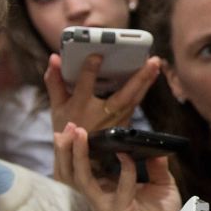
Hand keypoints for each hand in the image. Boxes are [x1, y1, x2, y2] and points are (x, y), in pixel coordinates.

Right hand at [45, 52, 160, 133]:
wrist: (80, 154)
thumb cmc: (69, 127)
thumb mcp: (57, 106)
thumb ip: (54, 81)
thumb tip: (55, 58)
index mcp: (80, 107)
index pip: (84, 86)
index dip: (89, 71)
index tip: (97, 55)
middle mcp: (101, 115)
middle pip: (123, 96)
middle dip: (139, 78)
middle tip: (152, 60)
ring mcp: (116, 122)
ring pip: (135, 100)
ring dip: (147, 81)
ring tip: (156, 64)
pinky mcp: (125, 124)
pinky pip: (135, 103)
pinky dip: (144, 89)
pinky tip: (152, 75)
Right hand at [53, 122, 182, 210]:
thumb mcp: (161, 183)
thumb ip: (156, 165)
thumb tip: (154, 145)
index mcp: (103, 188)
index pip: (76, 169)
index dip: (70, 150)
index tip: (73, 129)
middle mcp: (99, 198)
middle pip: (70, 174)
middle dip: (65, 150)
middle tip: (70, 128)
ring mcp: (106, 207)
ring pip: (82, 181)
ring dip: (79, 157)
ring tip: (80, 136)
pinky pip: (119, 189)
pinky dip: (123, 171)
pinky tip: (125, 155)